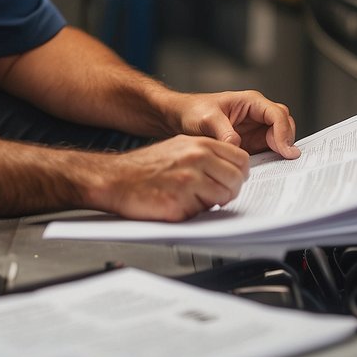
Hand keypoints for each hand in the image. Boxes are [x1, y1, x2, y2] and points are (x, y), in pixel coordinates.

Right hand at [89, 135, 250, 221]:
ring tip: (192, 199)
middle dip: (229, 191)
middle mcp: (197, 159)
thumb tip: (231, 169)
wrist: (116, 178)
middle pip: (236, 179)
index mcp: (199, 144)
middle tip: (214, 194)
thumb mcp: (179, 147)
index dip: (239, 173)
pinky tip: (177, 203)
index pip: (240, 158)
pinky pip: (202, 212)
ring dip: (212, 202)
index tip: (232, 179)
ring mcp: (189, 181)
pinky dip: (193, 212)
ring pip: (223, 197)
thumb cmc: (146, 166)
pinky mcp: (179, 202)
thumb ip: (206, 154)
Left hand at [175, 91, 298, 158]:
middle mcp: (257, 114)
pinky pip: (268, 151)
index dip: (283, 132)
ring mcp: (256, 129)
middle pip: (285, 125)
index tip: (283, 150)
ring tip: (278, 166)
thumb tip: (239, 148)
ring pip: (280, 139)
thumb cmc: (193, 111)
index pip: (277, 114)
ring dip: (281, 151)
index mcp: (251, 102)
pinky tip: (268, 169)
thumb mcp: (207, 120)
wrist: (180, 118)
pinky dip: (272, 159)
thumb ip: (224, 133)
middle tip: (284, 160)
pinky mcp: (252, 143)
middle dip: (286, 141)